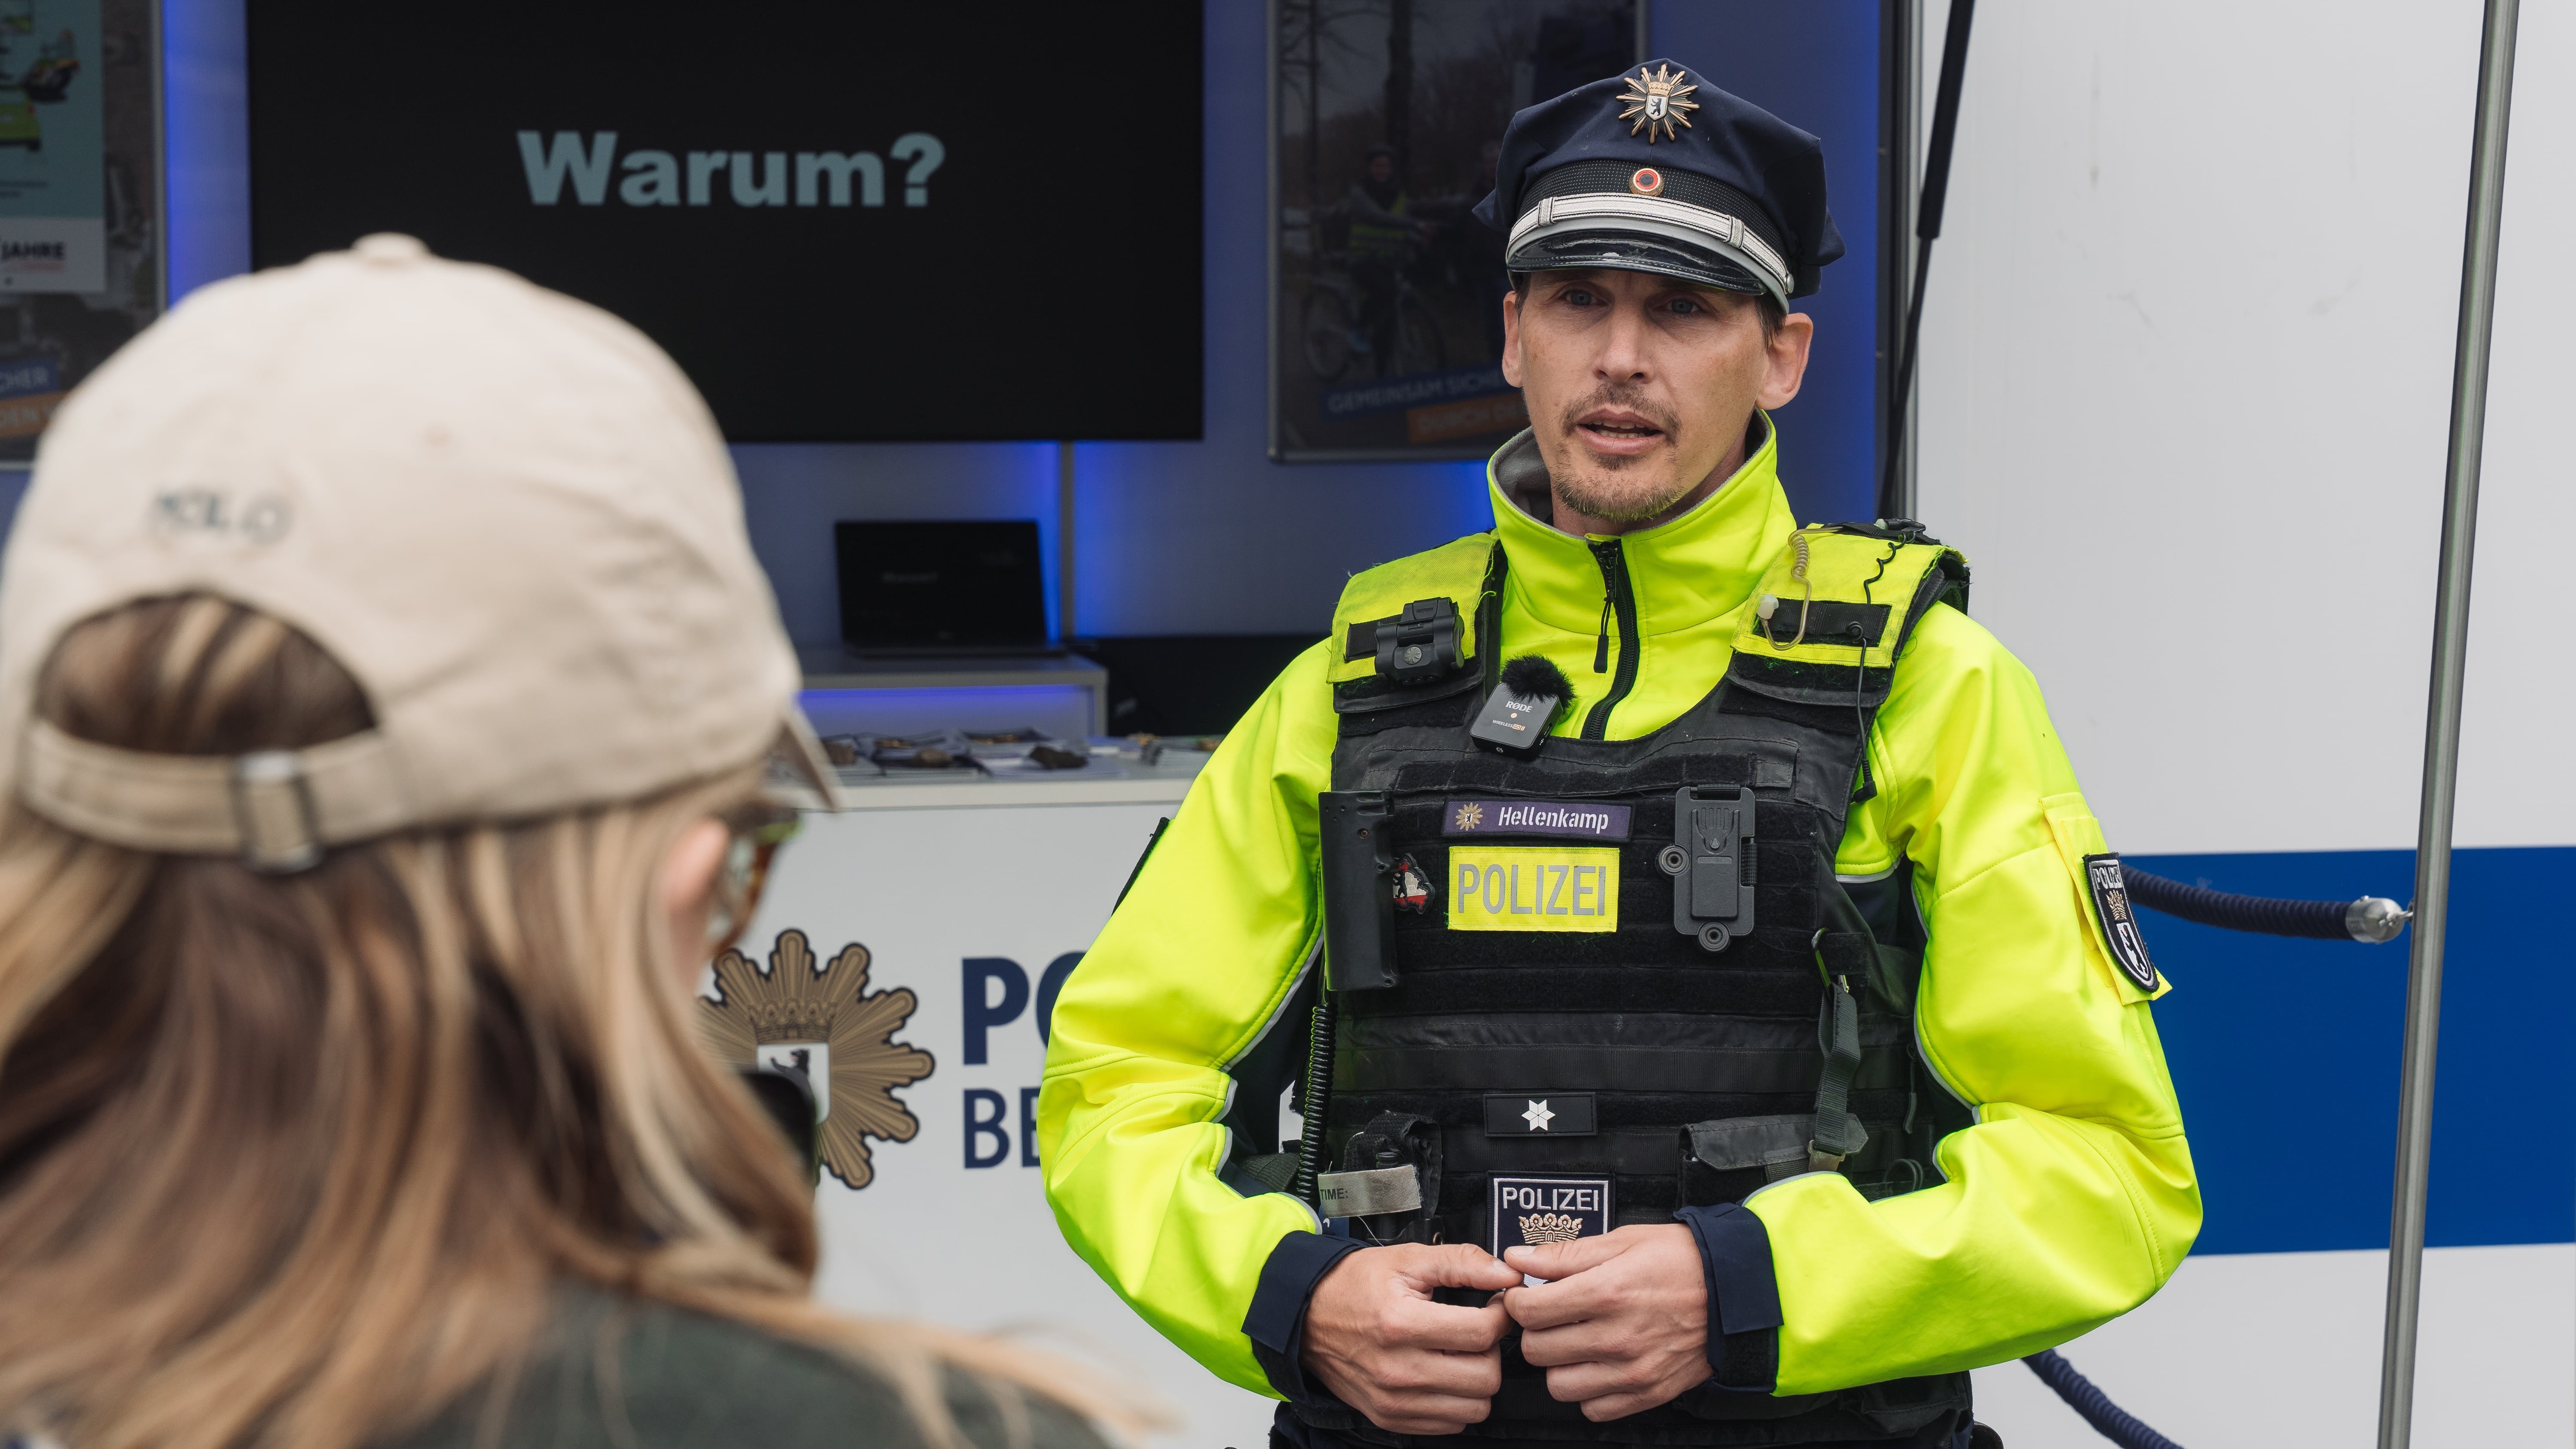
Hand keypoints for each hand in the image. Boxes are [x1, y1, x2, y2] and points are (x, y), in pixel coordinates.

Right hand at [1302, 1243, 1521, 1434]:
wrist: (1305, 1317)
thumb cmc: (1354, 1285)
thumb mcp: (1406, 1260)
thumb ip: (1461, 1262)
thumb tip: (1506, 1275)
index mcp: (1401, 1324)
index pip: (1481, 1333)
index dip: (1500, 1315)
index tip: (1495, 1305)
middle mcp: (1397, 1371)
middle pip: (1485, 1377)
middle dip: (1492, 1349)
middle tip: (1477, 1330)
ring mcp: (1393, 1401)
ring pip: (1475, 1408)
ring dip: (1478, 1379)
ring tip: (1460, 1353)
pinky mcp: (1390, 1418)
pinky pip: (1450, 1424)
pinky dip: (1457, 1401)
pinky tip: (1443, 1372)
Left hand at [1503, 1225, 1709, 1420]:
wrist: (1736, 1292)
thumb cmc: (1682, 1261)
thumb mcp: (1623, 1241)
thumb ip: (1564, 1254)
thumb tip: (1518, 1258)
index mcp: (1606, 1293)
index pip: (1528, 1311)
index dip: (1517, 1301)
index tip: (1525, 1295)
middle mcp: (1617, 1337)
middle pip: (1537, 1350)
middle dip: (1536, 1330)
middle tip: (1550, 1317)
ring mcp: (1633, 1371)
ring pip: (1559, 1386)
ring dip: (1559, 1364)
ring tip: (1574, 1342)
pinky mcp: (1648, 1393)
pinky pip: (1594, 1409)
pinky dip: (1589, 1391)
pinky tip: (1598, 1365)